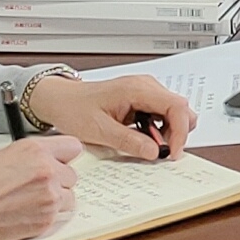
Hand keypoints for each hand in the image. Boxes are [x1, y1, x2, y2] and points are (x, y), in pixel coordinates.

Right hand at [0, 134, 81, 239]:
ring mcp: (49, 197)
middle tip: (34, 187)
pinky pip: (57, 217)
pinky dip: (45, 217)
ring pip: (67, 197)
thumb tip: (29, 159)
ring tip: (27, 203)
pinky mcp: (46, 221)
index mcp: (34, 150)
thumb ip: (19, 156)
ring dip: (53, 200)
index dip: (63, 156)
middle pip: (71, 175)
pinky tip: (23, 215)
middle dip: (56, 180)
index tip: (58, 161)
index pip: (72, 147)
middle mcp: (47, 171)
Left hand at [23, 71, 198, 157]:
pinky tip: (144, 139)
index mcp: (137, 89)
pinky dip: (159, 130)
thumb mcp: (99, 130)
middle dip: (177, 133)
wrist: (59, 100)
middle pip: (180, 109)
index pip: (176, 107)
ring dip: (168, 132)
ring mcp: (145, 91)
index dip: (180, 132)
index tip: (173, 152)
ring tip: (149, 146)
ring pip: (174, 112)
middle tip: (162, 153)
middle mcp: (146, 86)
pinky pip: (162, 114)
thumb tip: (154, 151)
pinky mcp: (142, 99)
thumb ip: (129, 141)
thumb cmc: (74, 108)